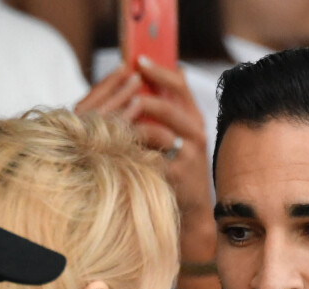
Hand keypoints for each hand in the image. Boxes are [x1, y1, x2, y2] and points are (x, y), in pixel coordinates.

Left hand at [130, 56, 210, 220]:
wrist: (194, 207)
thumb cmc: (181, 167)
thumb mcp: (182, 135)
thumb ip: (173, 108)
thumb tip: (165, 73)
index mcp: (194, 119)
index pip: (181, 86)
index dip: (160, 71)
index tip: (139, 59)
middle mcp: (196, 134)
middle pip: (169, 106)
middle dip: (141, 96)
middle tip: (120, 92)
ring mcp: (189, 155)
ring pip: (157, 131)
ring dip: (132, 125)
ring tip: (112, 122)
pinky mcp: (178, 175)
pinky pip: (151, 157)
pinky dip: (133, 151)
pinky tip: (117, 148)